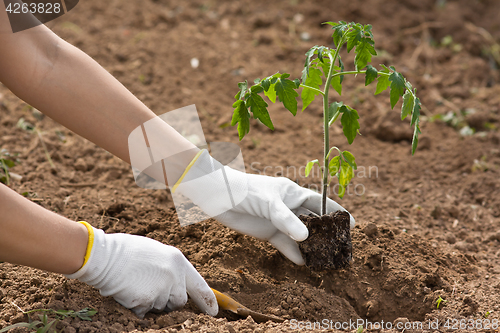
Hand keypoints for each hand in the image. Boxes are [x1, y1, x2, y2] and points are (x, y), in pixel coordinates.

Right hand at [65, 223, 217, 317]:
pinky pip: (145, 312)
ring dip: (151, 302)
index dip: (207, 300)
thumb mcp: (156, 252)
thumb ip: (170, 267)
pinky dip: (137, 307)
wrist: (104, 256)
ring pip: (161, 307)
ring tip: (136, 284)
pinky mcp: (147, 301)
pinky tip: (129, 291)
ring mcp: (161, 290)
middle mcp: (174, 276)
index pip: (199, 285)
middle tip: (150, 288)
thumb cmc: (127, 251)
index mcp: (178, 261)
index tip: (213, 311)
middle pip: (180, 301)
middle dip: (168, 301)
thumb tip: (176, 281)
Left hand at [174, 150, 354, 264]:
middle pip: (313, 222)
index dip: (336, 212)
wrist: (218, 196)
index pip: (321, 202)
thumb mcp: (269, 202)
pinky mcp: (268, 233)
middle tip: (341, 248)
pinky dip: (294, 254)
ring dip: (312, 247)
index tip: (353, 224)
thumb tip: (306, 238)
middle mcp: (290, 207)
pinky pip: (285, 246)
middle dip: (327, 234)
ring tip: (326, 261)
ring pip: (301, 236)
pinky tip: (304, 263)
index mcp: (294, 193)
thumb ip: (287, 219)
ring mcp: (279, 221)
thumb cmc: (246, 190)